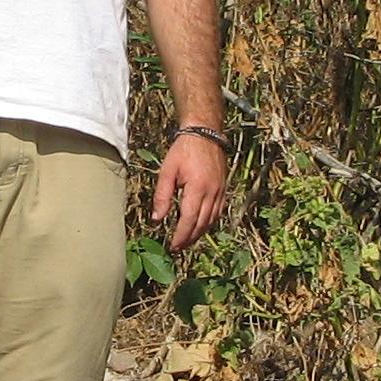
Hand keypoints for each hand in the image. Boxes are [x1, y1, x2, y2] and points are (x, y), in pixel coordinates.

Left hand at [151, 131, 228, 252]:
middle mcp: (212, 192)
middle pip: (201, 224)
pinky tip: (200, 226)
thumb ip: (162, 196)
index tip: (173, 246)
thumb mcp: (167, 171)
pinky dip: (209, 223)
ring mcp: (220, 191)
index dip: (181, 236)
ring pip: (211, 220)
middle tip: (178, 248)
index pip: (189, 220)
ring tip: (187, 240)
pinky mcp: (224, 189)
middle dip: (189, 238)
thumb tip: (157, 219)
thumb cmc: (183, 150)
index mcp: (197, 188)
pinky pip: (218, 212)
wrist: (205, 133)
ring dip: (199, 233)